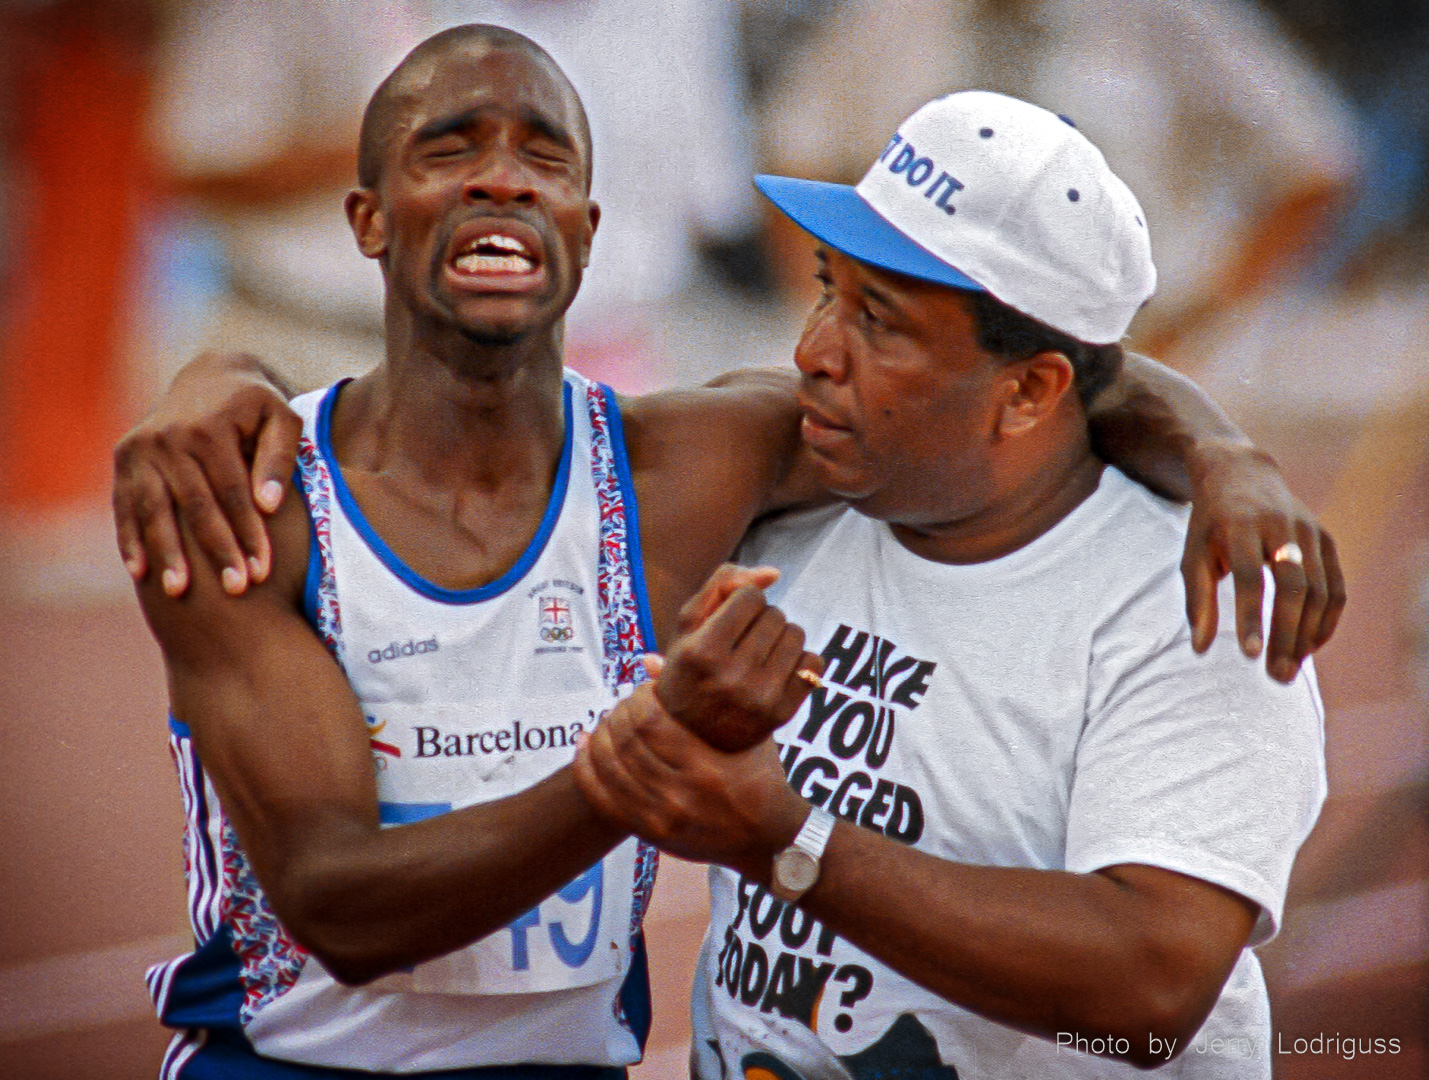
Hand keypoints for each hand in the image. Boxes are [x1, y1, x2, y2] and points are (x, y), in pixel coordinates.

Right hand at [113, 352, 299, 596]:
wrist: (211, 377)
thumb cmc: (258, 407)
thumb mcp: (282, 419)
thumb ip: (280, 457)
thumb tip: (269, 504)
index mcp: (210, 427)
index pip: (233, 492)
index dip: (248, 533)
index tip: (262, 571)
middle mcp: (168, 436)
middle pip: (195, 505)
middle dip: (216, 551)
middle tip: (235, 590)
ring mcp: (141, 448)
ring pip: (154, 509)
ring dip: (167, 553)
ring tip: (179, 592)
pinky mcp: (124, 458)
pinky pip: (125, 504)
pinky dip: (130, 538)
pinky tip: (141, 573)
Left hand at [572, 684, 805, 873]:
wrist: (768, 839)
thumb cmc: (762, 777)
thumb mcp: (747, 734)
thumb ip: (701, 698)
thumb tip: (648, 660)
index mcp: (707, 768)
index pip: (650, 722)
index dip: (638, 698)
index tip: (646, 691)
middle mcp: (681, 797)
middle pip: (625, 741)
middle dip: (619, 712)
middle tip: (627, 704)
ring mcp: (662, 820)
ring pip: (608, 768)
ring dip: (601, 735)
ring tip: (609, 720)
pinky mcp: (649, 835)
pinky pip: (601, 799)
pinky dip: (586, 769)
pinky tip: (585, 745)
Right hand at [651, 564, 824, 750]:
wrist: (692, 739)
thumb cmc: (690, 669)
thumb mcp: (689, 625)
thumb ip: (722, 584)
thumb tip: (774, 573)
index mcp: (701, 651)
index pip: (749, 596)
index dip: (741, 601)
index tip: (729, 620)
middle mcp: (730, 676)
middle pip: (775, 614)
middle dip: (762, 619)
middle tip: (743, 641)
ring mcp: (759, 697)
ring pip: (796, 634)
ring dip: (782, 636)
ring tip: (761, 653)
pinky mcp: (782, 713)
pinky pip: (813, 661)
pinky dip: (799, 659)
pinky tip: (777, 670)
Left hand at [1183, 440, 1345, 682]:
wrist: (1241, 473)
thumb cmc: (1210, 524)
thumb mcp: (1193, 555)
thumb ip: (1196, 601)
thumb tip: (1199, 649)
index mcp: (1240, 526)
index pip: (1250, 577)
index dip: (1252, 617)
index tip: (1249, 655)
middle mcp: (1280, 526)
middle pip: (1292, 586)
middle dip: (1286, 634)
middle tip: (1276, 675)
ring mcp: (1309, 531)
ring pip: (1318, 589)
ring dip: (1307, 634)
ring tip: (1289, 669)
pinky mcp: (1327, 539)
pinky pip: (1335, 587)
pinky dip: (1326, 620)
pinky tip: (1308, 647)